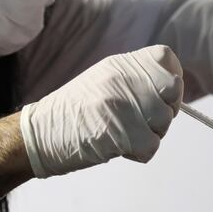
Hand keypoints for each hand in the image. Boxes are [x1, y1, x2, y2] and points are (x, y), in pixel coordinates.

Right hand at [19, 45, 183, 177]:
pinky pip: (152, 145)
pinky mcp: (122, 134)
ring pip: (165, 121)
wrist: (39, 134)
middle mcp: (124, 79)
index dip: (169, 79)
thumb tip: (170, 88)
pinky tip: (121, 147)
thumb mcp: (105, 79)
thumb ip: (136, 77)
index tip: (160, 94)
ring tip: (125, 134)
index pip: (167, 59)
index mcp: (121, 64)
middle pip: (173, 91)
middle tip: (145, 120)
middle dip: (166, 109)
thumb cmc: (74, 111)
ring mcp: (123, 104)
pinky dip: (140, 152)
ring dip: (151, 134)